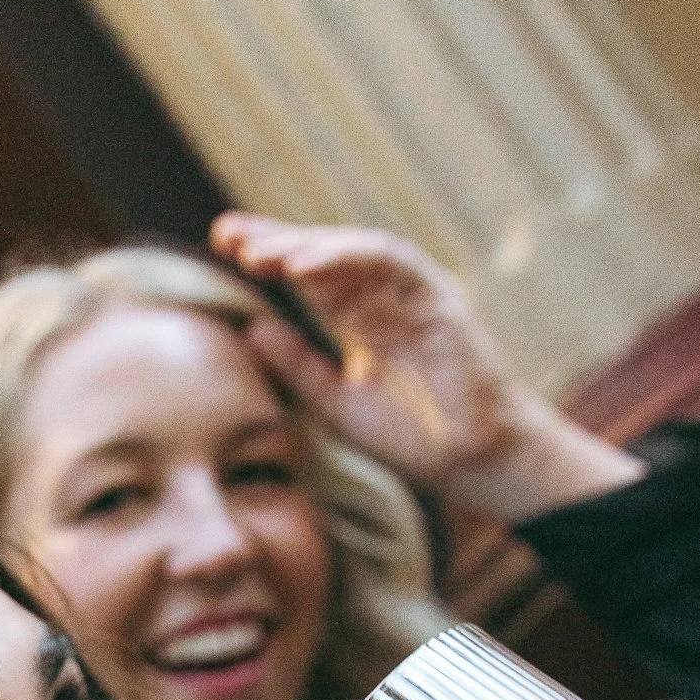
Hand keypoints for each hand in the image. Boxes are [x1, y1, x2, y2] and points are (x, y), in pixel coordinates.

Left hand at [210, 214, 642, 519]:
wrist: (476, 464)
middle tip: (227, 235)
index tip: (223, 247)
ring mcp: (413, 294)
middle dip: (277, 240)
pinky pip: (390, 263)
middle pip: (325, 255)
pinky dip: (347, 259)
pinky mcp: (438, 298)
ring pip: (354, 252)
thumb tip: (251, 326)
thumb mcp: (339, 404)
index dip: (269, 258)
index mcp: (362, 320)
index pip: (309, 278)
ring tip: (260, 251)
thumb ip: (298, 366)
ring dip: (306, 246)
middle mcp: (386, 299)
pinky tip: (305, 266)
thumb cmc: (417, 439)